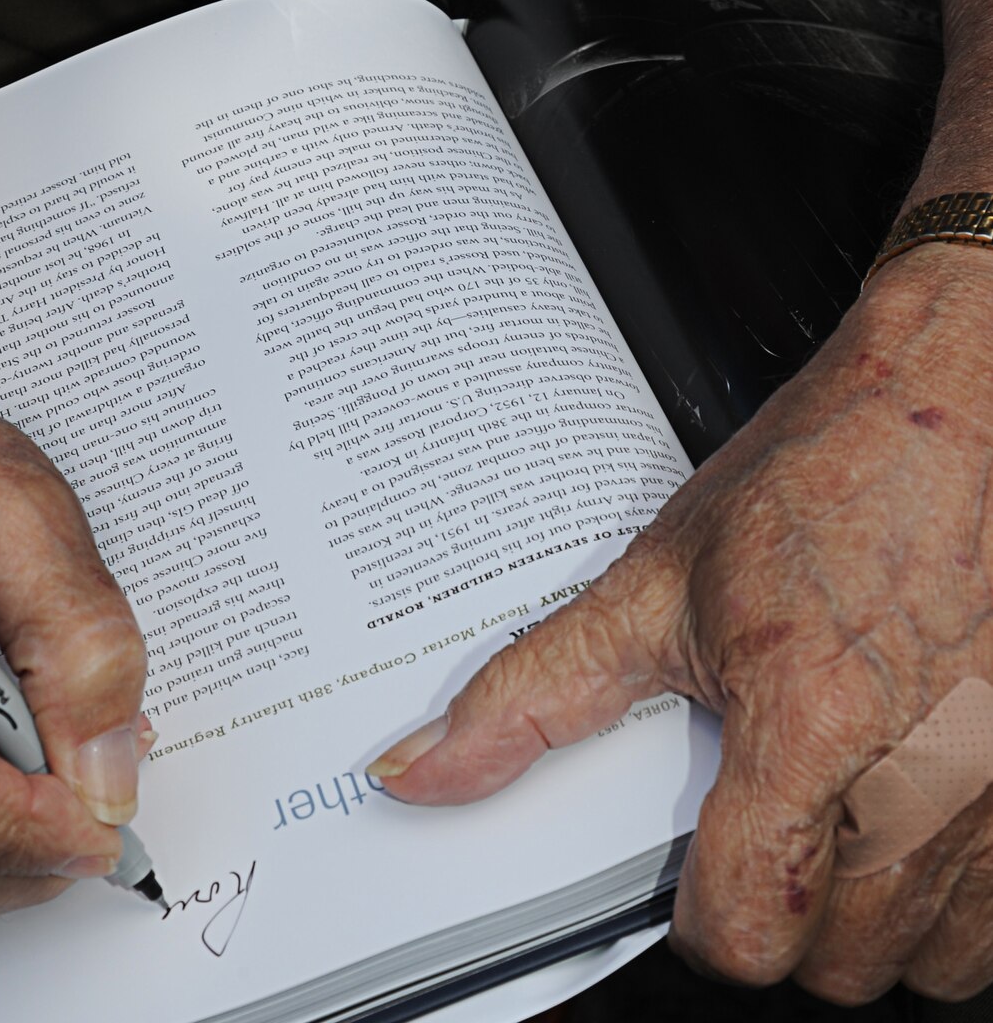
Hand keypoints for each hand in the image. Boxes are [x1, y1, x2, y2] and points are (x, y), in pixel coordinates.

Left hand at [368, 248, 992, 1002]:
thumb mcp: (664, 574)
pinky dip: (954, 902)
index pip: (744, 931)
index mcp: (810, 719)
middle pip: (835, 962)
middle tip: (769, 821)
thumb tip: (423, 770)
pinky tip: (915, 818)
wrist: (968, 398)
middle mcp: (923, 774)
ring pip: (926, 962)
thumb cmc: (832, 470)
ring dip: (870, 916)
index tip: (695, 874)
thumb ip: (540, 689)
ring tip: (841, 816)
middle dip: (783, 911)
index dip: (699, 915)